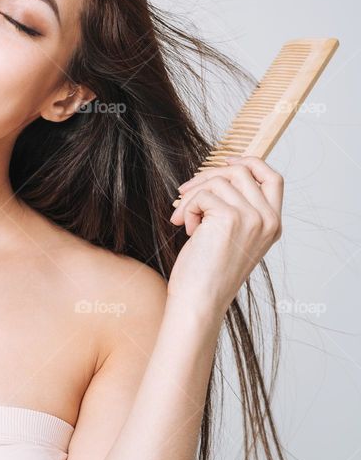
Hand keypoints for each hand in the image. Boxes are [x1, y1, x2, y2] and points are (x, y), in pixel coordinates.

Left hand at [166, 156, 283, 318]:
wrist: (200, 299)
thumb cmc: (207, 272)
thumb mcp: (230, 236)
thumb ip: (235, 208)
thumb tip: (216, 175)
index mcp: (272, 224)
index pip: (273, 178)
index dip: (250, 162)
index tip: (225, 160)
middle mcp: (268, 220)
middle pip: (242, 171)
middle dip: (207, 176)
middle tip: (185, 192)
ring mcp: (253, 218)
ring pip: (218, 180)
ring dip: (192, 196)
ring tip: (185, 219)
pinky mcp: (231, 218)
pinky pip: (202, 194)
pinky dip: (187, 208)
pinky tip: (186, 229)